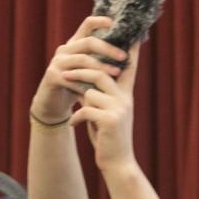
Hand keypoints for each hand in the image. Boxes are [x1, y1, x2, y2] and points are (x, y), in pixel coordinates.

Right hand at [30, 16, 127, 124]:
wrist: (53, 103)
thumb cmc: (76, 85)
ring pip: (83, 59)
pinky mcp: (53, 76)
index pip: (87, 25)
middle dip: (108, 48)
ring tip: (117, 73)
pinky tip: (100, 88)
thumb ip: (101, 59)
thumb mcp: (89, 70)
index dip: (101, 21)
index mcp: (75, 44)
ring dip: (102, 66)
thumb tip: (129, 51)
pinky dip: (88, 82)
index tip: (115, 23)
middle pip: (88, 42)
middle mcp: (65, 49)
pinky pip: (74, 77)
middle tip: (124, 56)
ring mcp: (58, 62)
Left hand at [65, 42, 140, 172]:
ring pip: (91, 91)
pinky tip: (74, 126)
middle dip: (81, 72)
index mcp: (126, 96)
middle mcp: (125, 99)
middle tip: (64, 72)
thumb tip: (84, 82)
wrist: (118, 164)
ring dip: (78, 98)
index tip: (134, 34)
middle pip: (102, 74)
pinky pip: (86, 109)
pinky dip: (77, 118)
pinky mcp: (110, 121)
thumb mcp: (105, 114)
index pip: (129, 68)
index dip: (130, 51)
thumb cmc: (109, 139)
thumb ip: (99, 98)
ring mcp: (119, 110)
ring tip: (71, 103)